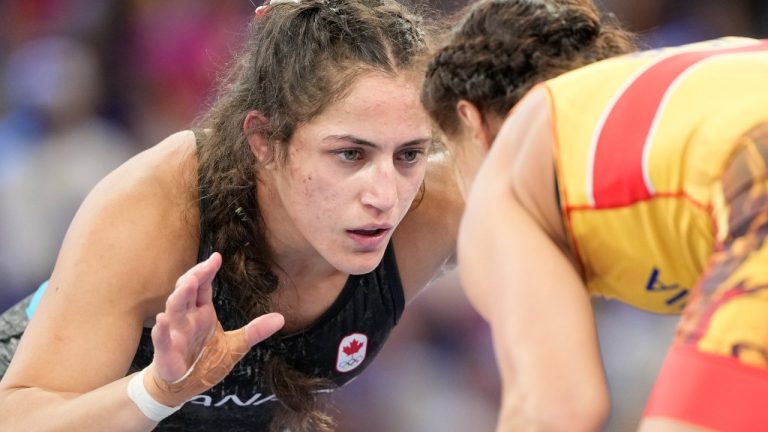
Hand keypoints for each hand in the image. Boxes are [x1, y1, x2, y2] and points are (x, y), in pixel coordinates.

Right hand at [146, 252, 283, 405]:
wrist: (185, 386)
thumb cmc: (205, 361)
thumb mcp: (236, 346)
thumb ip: (254, 331)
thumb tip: (281, 318)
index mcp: (202, 312)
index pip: (203, 286)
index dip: (207, 270)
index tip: (217, 257)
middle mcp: (187, 318)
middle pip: (187, 291)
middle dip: (194, 277)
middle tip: (205, 267)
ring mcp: (175, 334)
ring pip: (174, 310)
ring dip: (179, 296)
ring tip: (188, 283)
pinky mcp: (166, 352)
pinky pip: (162, 340)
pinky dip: (161, 331)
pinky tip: (162, 321)